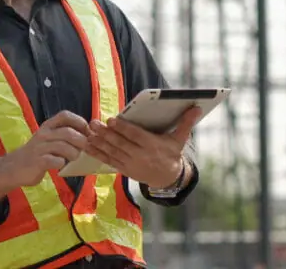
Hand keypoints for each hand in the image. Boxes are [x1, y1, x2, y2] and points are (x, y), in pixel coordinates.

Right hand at [0, 110, 89, 187]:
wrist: (12, 168)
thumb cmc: (37, 154)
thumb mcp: (48, 140)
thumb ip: (64, 136)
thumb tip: (89, 135)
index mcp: (47, 126)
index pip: (65, 115)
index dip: (79, 121)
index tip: (87, 131)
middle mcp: (43, 134)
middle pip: (68, 133)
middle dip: (81, 141)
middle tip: (85, 149)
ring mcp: (39, 148)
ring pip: (63, 146)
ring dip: (74, 153)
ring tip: (74, 158)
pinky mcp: (37, 162)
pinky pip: (55, 160)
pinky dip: (61, 163)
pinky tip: (61, 165)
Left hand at [83, 107, 201, 188]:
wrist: (167, 178)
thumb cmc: (172, 154)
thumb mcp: (179, 139)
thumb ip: (186, 123)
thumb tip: (197, 108)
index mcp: (153, 145)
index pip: (135, 136)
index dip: (123, 128)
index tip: (112, 120)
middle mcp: (140, 155)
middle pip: (120, 143)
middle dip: (106, 133)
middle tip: (94, 123)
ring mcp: (130, 163)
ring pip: (112, 152)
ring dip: (99, 142)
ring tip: (88, 132)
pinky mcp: (124, 169)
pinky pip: (108, 161)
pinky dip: (97, 153)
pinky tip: (88, 145)